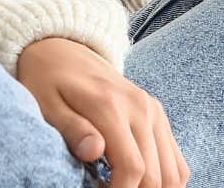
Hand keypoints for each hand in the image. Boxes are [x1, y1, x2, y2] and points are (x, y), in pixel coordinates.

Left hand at [16, 37, 189, 186]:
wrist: (62, 49)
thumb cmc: (47, 80)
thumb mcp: (46, 102)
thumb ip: (71, 127)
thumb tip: (94, 151)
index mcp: (110, 106)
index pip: (132, 167)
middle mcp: (140, 107)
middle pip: (155, 174)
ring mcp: (153, 110)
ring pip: (173, 171)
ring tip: (123, 187)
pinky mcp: (158, 114)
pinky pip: (177, 160)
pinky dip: (166, 179)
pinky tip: (141, 183)